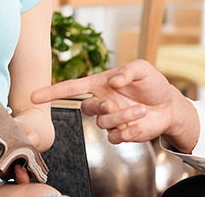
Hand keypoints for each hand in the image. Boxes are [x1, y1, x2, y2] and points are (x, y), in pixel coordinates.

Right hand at [31, 60, 188, 143]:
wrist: (169, 106)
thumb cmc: (152, 84)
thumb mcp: (142, 68)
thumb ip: (127, 71)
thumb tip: (113, 81)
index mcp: (100, 85)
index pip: (70, 88)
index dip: (52, 92)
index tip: (35, 96)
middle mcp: (102, 102)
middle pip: (86, 108)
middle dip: (99, 107)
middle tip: (114, 103)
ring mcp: (110, 119)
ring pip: (104, 123)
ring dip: (123, 116)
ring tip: (142, 110)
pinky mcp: (121, 133)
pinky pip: (116, 137)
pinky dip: (130, 129)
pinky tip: (140, 122)